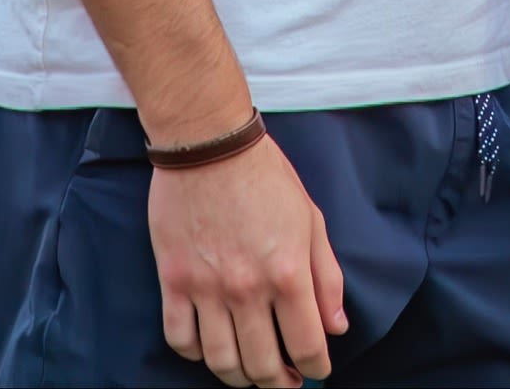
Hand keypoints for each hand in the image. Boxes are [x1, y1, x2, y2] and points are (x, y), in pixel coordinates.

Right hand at [150, 137, 347, 386]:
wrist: (210, 144)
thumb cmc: (266, 176)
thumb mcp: (311, 218)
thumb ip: (326, 276)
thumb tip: (336, 327)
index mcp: (288, 272)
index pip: (307, 345)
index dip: (315, 367)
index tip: (316, 370)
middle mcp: (247, 289)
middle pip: (263, 365)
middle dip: (279, 383)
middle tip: (285, 381)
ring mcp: (206, 288)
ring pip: (222, 362)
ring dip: (240, 377)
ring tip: (251, 372)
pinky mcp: (173, 282)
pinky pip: (181, 340)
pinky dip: (196, 354)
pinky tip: (211, 347)